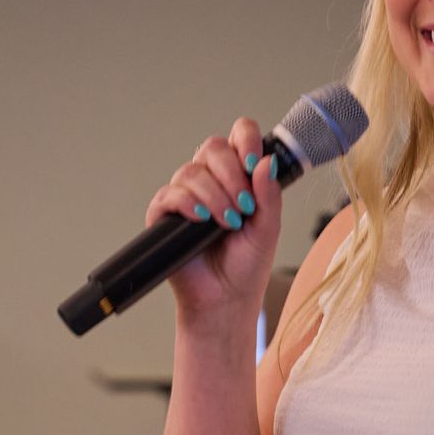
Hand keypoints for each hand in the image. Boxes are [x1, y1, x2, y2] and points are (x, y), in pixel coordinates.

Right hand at [145, 118, 283, 321]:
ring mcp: (186, 196)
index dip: (247, 140)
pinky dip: (187, 203)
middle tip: (244, 206)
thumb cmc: (247, 264)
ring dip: (215, 195)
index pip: (239, 136)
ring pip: (192, 172)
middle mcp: (211, 180)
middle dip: (232, 174)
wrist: (225, 298)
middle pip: (213, 148)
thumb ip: (269, 196)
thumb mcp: (268, 228)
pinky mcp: (164, 215)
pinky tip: (201, 219)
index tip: (254, 163)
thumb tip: (267, 162)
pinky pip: (169, 194)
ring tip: (228, 223)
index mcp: (238, 176)